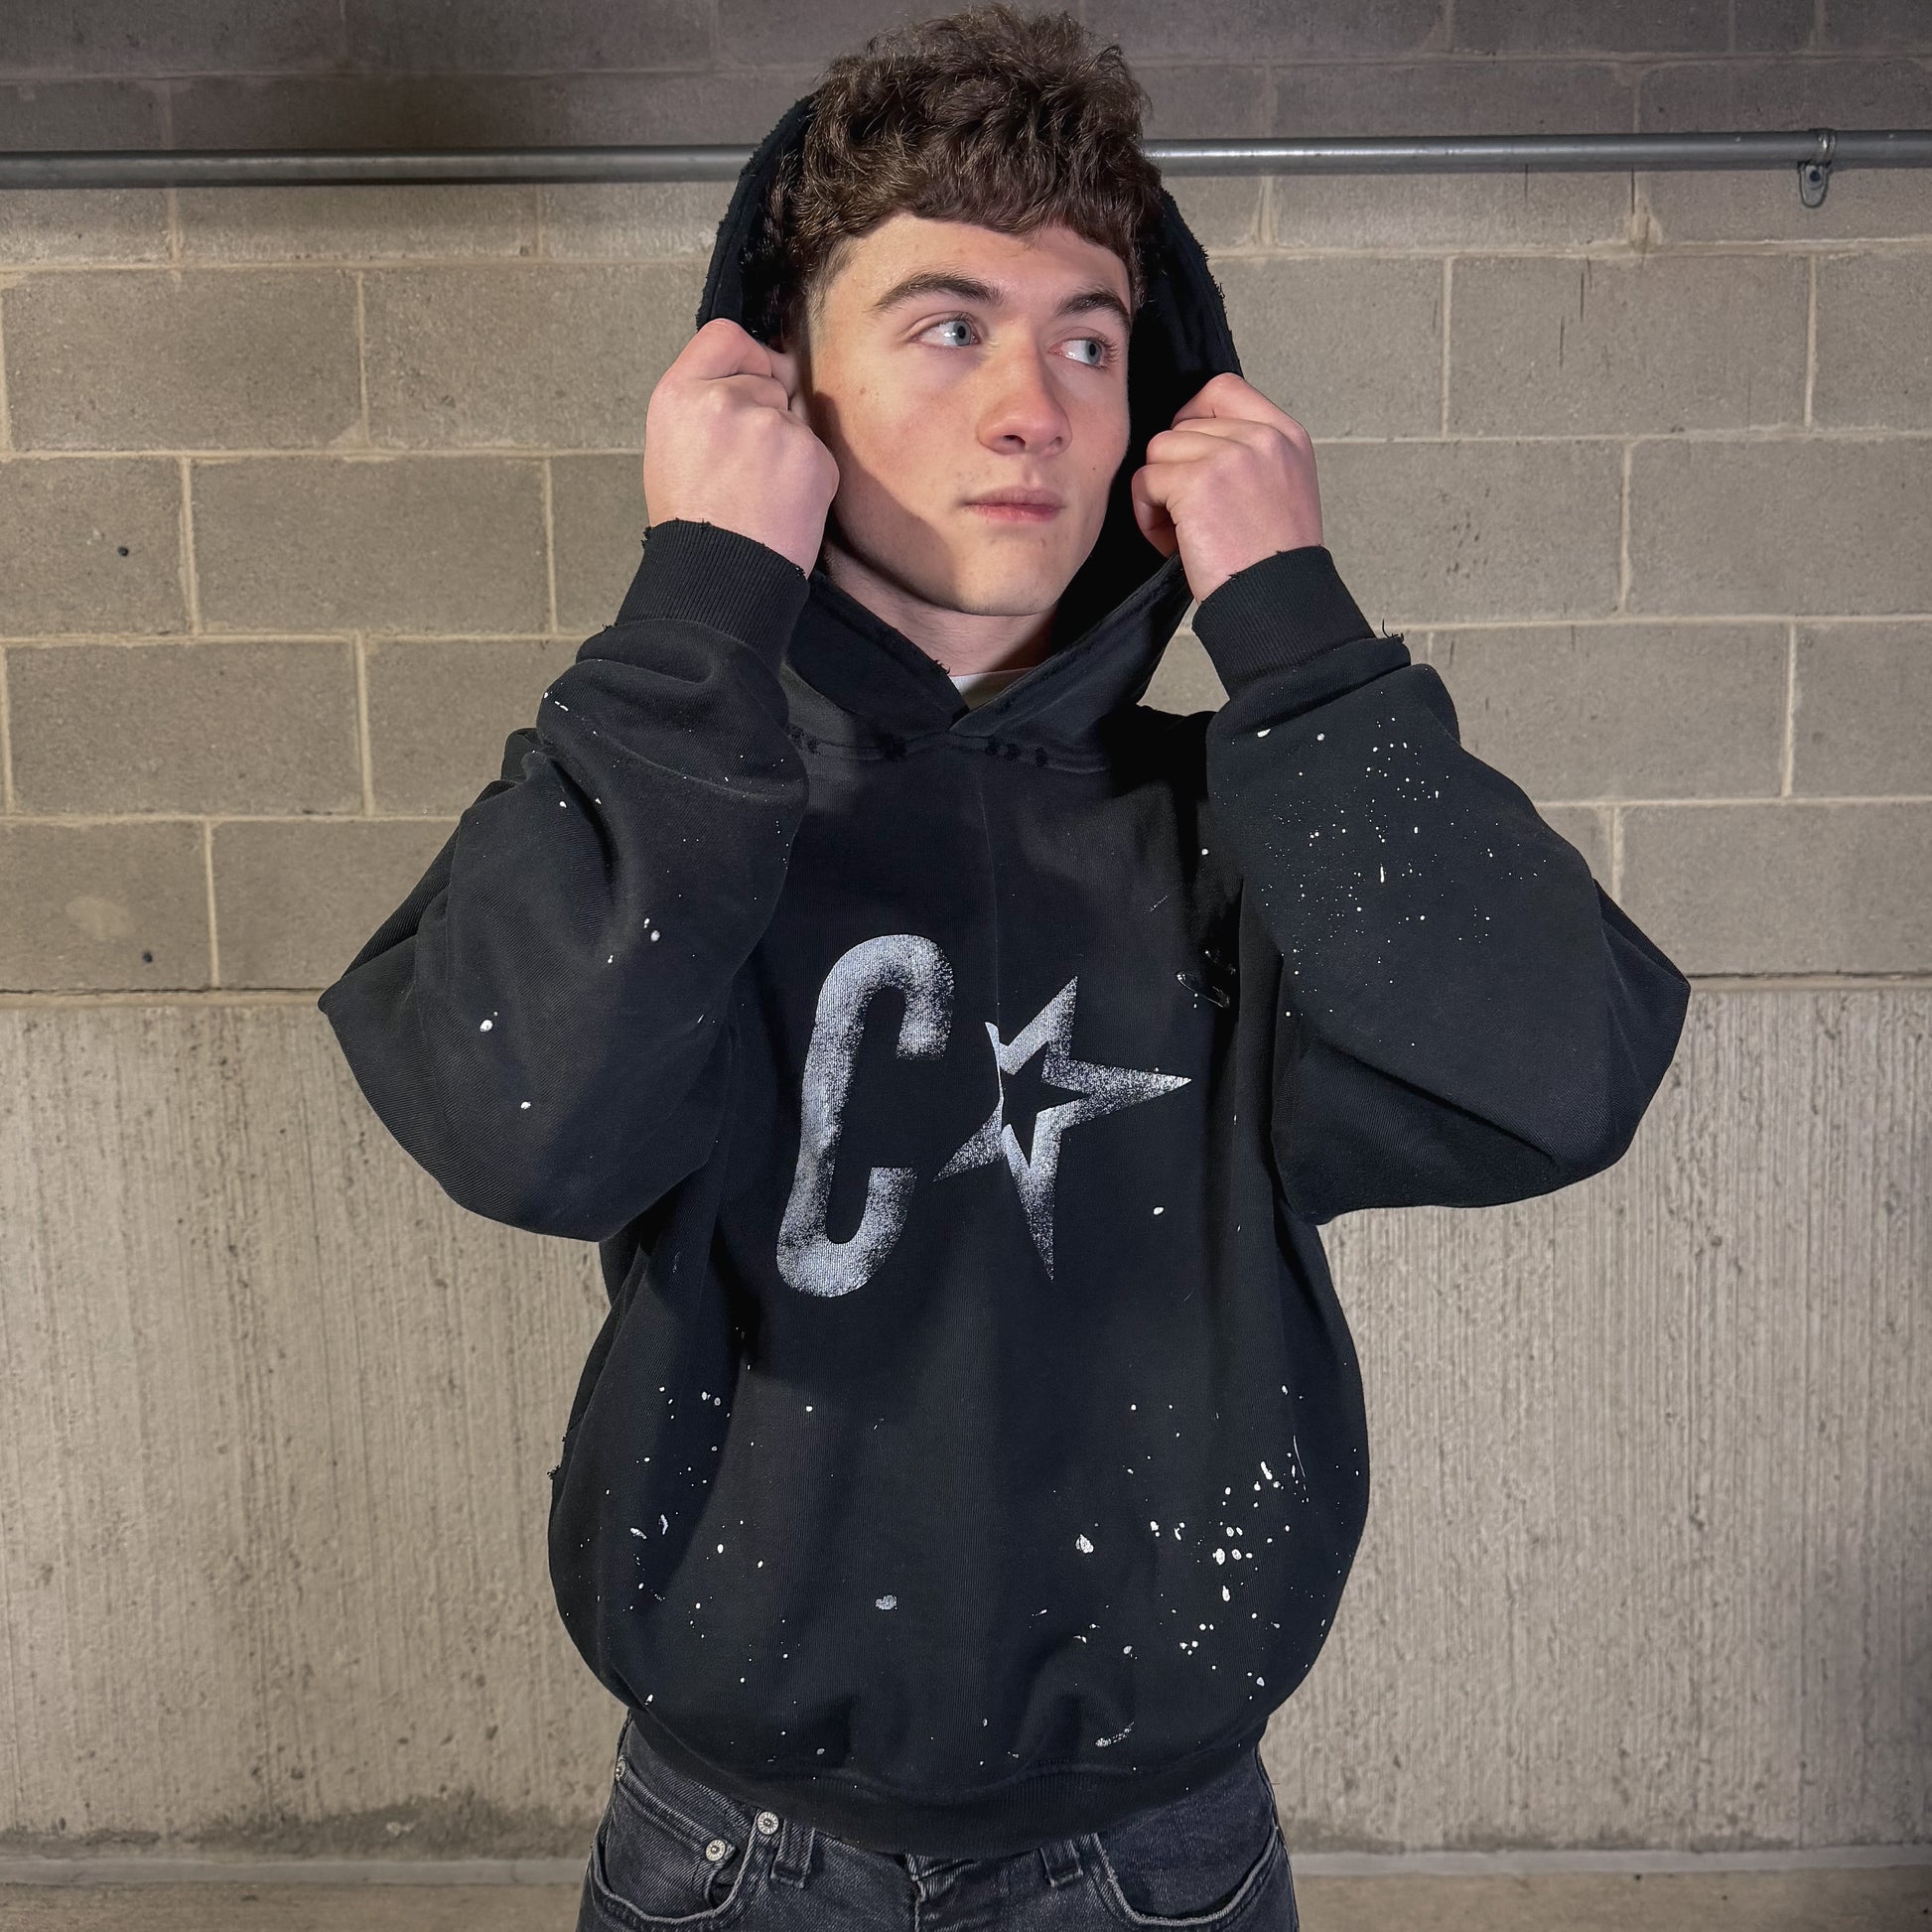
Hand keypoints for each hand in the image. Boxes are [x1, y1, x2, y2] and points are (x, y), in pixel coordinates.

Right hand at [642, 317, 840, 575]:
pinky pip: (817, 451)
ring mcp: (770, 424)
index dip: (746, 357)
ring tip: (760, 491)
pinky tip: (782, 504)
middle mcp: (724, 399)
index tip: (751, 380)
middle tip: (744, 466)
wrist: (718, 579)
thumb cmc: (692, 523)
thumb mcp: (671, 447)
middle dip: (766, 411)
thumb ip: (704, 401)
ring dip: (788, 446)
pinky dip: (808, 475)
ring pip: (794, 416)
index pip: (727, 336)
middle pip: (768, 378)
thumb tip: (749, 376)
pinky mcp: (809, 454)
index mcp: (679, 394)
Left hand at [1129, 372, 1322, 602]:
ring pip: (1158, 450)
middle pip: (1181, 425)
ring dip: (1159, 493)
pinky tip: (1174, 542)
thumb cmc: (1273, 563)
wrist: (1279, 604)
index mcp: (1286, 435)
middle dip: (1176, 471)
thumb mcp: (1283, 489)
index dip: (1192, 419)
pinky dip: (1148, 516)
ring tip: (1185, 532)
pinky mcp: (1198, 481)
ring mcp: (1231, 455)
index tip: (1191, 460)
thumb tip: (1194, 438)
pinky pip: (1145, 480)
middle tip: (1194, 517)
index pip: (1221, 389)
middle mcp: (1262, 437)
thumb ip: (1250, 455)